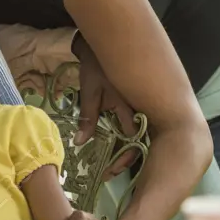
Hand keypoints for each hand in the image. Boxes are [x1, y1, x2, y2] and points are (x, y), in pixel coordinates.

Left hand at [72, 32, 138, 179]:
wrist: (103, 45)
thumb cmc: (95, 68)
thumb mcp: (89, 92)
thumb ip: (88, 118)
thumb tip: (79, 143)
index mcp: (130, 108)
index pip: (133, 141)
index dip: (123, 159)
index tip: (110, 172)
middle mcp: (140, 110)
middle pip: (140, 143)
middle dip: (126, 160)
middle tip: (110, 174)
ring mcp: (139, 107)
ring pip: (138, 136)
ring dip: (126, 150)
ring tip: (110, 165)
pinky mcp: (135, 103)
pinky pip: (135, 125)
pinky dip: (126, 137)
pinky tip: (114, 145)